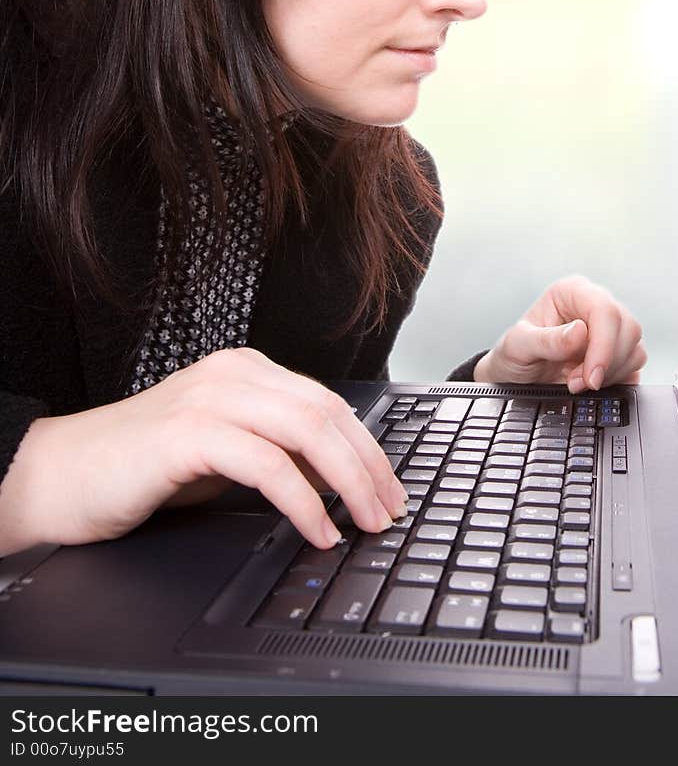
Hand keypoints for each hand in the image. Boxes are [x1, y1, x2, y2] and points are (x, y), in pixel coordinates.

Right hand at [6, 347, 408, 553]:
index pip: (329, 402)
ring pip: (307, 430)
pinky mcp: (188, 434)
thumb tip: (337, 480)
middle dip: (368, 466)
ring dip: (348, 482)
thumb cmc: (141, 466)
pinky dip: (302, 501)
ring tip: (363, 522)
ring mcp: (211, 398)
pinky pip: (266, 464)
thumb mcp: (224, 454)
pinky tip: (315, 529)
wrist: (64, 475)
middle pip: (327, 413)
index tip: (389, 489)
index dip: (367, 448)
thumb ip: (276, 453)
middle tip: (388, 511)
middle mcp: (233, 374)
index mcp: (247, 371)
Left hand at [475, 274, 646, 392]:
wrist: (516, 377)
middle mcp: (593, 305)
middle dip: (605, 364)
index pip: (604, 309)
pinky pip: (634, 364)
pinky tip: (590, 383)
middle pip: (627, 328)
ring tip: (577, 382)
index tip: (590, 376)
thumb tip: (580, 331)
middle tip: (576, 382)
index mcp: (571, 292)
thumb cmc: (514, 355)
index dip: (603, 345)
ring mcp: (608, 329)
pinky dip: (616, 379)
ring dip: (610, 373)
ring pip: (634, 347)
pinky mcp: (617, 352)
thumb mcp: (517, 347)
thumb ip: (546, 340)